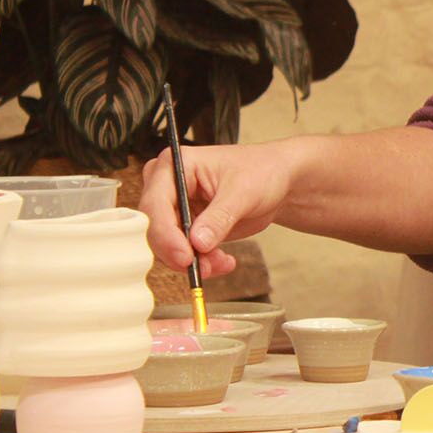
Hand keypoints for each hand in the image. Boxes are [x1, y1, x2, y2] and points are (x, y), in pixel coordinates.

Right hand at [138, 141, 297, 278]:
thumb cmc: (262, 171)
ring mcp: (175, 208)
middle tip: (203, 267)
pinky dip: (201, 262)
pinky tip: (222, 261)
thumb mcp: (244, 192)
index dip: (166, 234)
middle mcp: (168, 186)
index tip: (184, 257)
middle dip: (179, 252)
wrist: (278, 181)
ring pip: (167, 245)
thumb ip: (220, 217)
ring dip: (193, 261)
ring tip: (222, 262)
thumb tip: (197, 243)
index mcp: (175, 165)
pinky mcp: (185, 226)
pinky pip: (182, 252)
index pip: (155, 204)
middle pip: (155, 228)